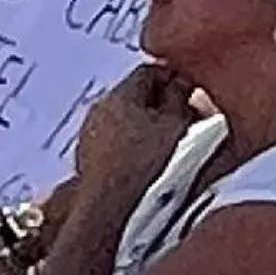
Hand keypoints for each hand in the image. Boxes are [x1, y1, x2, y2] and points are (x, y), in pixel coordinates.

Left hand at [66, 60, 201, 195]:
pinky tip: (147, 162)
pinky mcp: (87, 155)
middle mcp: (99, 108)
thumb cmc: (139, 166)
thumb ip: (181, 97)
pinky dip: (131, 144)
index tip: (188, 89)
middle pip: (135, 94)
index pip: (149, 70)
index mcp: (120, 94)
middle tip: (184, 117)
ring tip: (168, 143)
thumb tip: (182, 84)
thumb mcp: (176, 125)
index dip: (174, 77)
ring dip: (145, 124)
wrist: (109, 204)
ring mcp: (90, 132)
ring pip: (124, 117)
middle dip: (160, 103)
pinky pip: (114, 139)